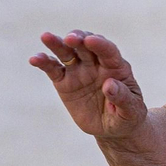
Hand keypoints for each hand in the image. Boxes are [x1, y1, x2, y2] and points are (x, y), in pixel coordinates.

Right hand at [29, 30, 147, 139]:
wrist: (113, 128)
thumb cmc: (127, 116)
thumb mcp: (131, 110)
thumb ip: (122, 97)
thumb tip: (109, 85)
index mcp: (117, 67)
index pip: (108, 51)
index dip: (100, 44)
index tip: (91, 40)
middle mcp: (96, 64)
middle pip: (85, 45)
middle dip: (78, 39)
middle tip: (71, 38)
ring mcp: (79, 71)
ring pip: (66, 53)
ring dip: (57, 44)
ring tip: (46, 37)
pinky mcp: (64, 82)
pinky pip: (52, 69)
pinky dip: (44, 62)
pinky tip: (35, 59)